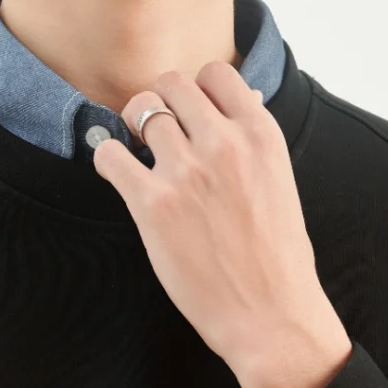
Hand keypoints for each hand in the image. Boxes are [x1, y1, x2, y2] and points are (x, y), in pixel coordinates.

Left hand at [91, 60, 352, 387]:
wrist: (271, 315)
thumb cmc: (278, 257)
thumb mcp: (279, 182)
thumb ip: (253, 140)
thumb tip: (238, 99)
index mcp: (261, 135)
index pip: (215, 73)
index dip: (197, 89)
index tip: (190, 112)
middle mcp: (224, 144)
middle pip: (171, 84)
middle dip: (161, 103)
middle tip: (158, 133)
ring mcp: (187, 172)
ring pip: (140, 110)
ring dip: (134, 128)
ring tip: (141, 156)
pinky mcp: (153, 204)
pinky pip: (110, 154)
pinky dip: (108, 158)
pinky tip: (121, 175)